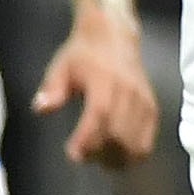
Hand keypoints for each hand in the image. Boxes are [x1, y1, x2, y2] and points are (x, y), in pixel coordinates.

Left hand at [30, 15, 145, 167]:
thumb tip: (41, 108)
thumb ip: (52, 89)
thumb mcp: (61, 67)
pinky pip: (148, 137)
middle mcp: (129, 92)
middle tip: (83, 156)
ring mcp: (144, 100)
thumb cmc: (83, 54)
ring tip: (100, 158)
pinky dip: (134, 152)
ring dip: (117, 157)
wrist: (114, 36)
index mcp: (105, 81)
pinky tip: (118, 153)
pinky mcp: (152, 106)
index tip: (73, 152)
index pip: (101, 114)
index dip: (88, 138)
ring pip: (137, 140)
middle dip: (101, 153)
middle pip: (120, 133)